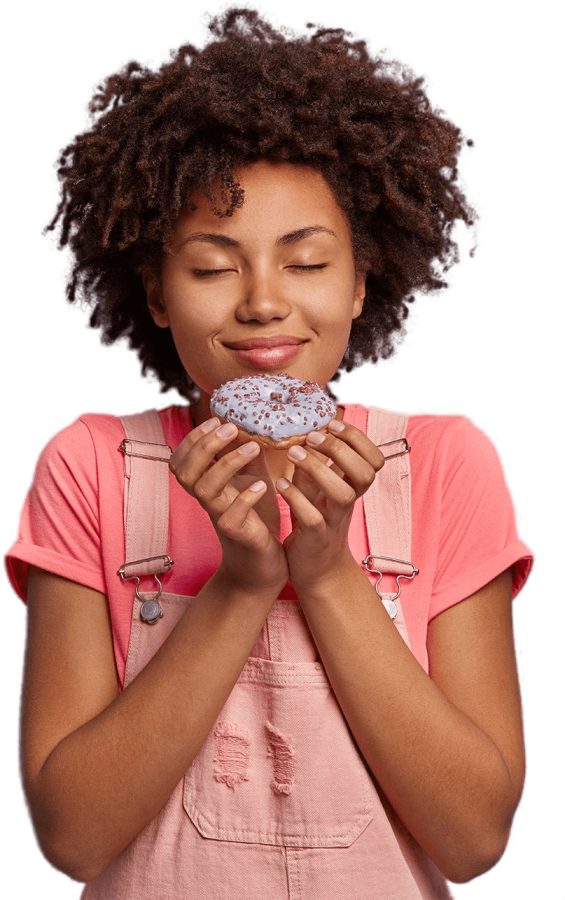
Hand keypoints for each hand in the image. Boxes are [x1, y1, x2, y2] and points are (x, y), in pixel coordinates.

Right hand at [170, 418, 288, 596]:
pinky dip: (245, 498)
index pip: (181, 461)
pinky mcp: (238, 535)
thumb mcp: (253, 478)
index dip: (192, 439)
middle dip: (205, 446)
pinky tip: (262, 486)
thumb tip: (249, 421)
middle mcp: (209, 501)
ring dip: (227, 464)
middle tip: (231, 428)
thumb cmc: (257, 517)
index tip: (214, 420)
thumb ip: (248, 453)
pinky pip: (231, 516)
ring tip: (253, 447)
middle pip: (186, 472)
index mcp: (207, 486)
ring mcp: (220, 518)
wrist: (265, 562)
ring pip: (205, 490)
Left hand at [276, 419, 384, 593]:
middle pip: (364, 473)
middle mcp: (348, 503)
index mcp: (352, 487)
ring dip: (319, 470)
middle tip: (313, 437)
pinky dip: (296, 498)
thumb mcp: (318, 488)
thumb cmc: (315, 520)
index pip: (373, 459)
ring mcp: (334, 521)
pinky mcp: (315, 538)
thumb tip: (306, 429)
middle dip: (340, 449)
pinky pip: (312, 517)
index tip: (332, 424)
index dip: (358, 439)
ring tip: (293, 454)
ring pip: (342, 494)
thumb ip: (316, 463)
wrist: (317, 568)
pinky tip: (280, 484)